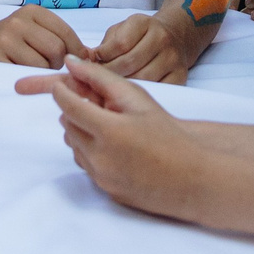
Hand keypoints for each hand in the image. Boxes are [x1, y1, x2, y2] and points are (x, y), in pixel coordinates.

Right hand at [0, 4, 89, 68]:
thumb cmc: (12, 37)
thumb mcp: (34, 27)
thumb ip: (58, 37)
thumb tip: (89, 57)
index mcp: (32, 11)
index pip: (65, 32)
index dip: (75, 50)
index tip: (74, 60)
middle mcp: (18, 22)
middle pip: (56, 50)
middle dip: (58, 63)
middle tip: (50, 67)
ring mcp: (4, 40)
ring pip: (41, 65)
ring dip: (43, 72)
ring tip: (35, 69)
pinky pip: (23, 74)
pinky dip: (28, 77)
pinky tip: (23, 74)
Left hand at [13, 58, 205, 219]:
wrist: (192, 175)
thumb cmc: (168, 132)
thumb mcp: (137, 98)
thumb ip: (100, 78)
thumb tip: (71, 62)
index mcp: (108, 131)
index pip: (68, 107)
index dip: (61, 93)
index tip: (61, 85)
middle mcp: (100, 158)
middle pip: (68, 127)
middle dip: (74, 112)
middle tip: (93, 103)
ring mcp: (102, 178)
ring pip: (74, 148)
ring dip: (82, 133)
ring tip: (108, 125)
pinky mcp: (106, 190)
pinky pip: (87, 167)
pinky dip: (92, 152)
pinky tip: (114, 146)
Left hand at [93, 11, 205, 83]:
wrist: (177, 36)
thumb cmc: (141, 36)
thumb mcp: (122, 30)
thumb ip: (105, 44)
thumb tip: (84, 60)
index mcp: (143, 23)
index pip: (120, 44)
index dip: (103, 56)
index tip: (95, 62)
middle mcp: (161, 38)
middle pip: (130, 63)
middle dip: (110, 74)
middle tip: (98, 80)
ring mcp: (173, 58)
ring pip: (143, 78)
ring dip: (124, 85)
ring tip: (112, 87)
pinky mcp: (180, 76)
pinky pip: (158, 89)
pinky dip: (142, 93)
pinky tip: (132, 93)